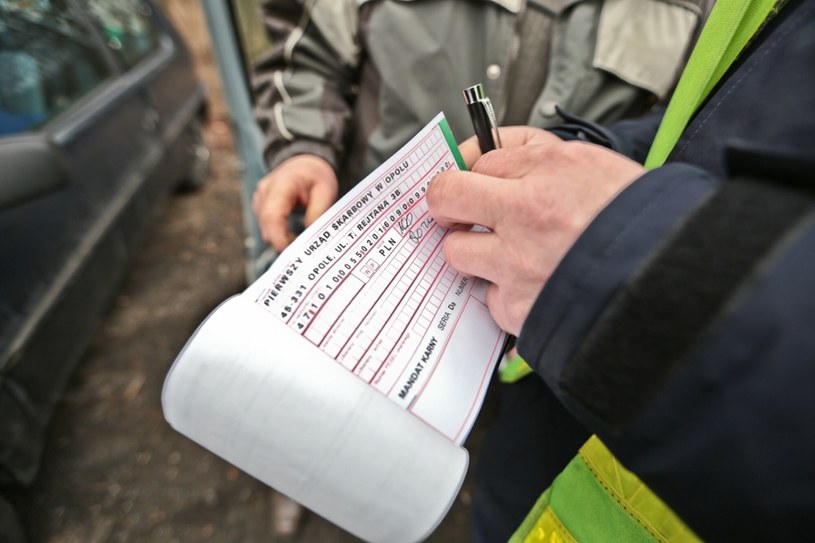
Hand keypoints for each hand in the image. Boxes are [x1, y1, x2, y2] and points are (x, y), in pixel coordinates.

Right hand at [252, 155, 338, 250]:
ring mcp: (259, 198)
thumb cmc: (316, 175)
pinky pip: (266, 226)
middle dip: (283, 242)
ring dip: (281, 239)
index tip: (293, 252)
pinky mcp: (259, 206)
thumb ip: (317, 213)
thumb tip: (310, 238)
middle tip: (304, 252)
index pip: (272, 215)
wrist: (304, 163)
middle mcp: (265, 191)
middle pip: (266, 225)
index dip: (279, 237)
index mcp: (282, 183)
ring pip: (265, 228)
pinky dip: (279, 234)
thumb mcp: (326, 190)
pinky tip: (293, 235)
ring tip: (301, 240)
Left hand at [427, 126, 643, 334]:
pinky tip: (533, 286)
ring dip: (474, 252)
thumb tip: (487, 150)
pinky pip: (488, 297)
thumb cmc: (637, 222)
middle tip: (459, 211)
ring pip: (457, 252)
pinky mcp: (519, 308)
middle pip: (446, 197)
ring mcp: (518, 265)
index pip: (480, 158)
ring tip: (507, 254)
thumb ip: (535, 151)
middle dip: (447, 203)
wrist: (669, 281)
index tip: (475, 178)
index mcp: (550, 170)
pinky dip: (505, 294)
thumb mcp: (594, 162)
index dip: (475, 169)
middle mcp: (527, 215)